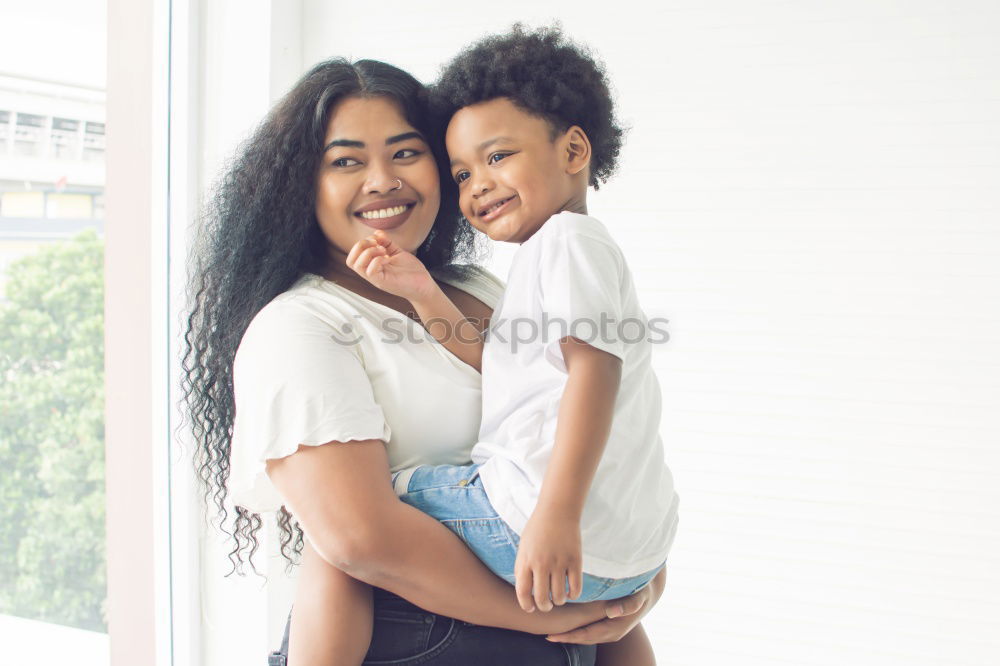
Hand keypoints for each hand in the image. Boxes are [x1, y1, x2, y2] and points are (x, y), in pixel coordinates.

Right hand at [346, 230, 435, 301]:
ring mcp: (376, 279)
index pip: (353, 256)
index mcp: (372, 266)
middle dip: (361, 245)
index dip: (361, 243)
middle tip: (377, 244)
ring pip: (356, 265)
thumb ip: (387, 243)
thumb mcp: (397, 253)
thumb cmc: (411, 271)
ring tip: (383, 251)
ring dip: (368, 252)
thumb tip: (377, 233)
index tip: (378, 241)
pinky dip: (377, 260)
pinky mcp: (383, 282)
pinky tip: (388, 259)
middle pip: (350, 261)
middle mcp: (371, 273)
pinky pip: (370, 271)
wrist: (424, 285)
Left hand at [514, 510, 582, 612]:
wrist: (557, 511)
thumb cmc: (538, 530)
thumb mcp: (523, 548)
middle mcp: (542, 563)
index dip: (526, 605)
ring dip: (559, 601)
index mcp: (526, 560)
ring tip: (558, 598)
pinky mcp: (575, 561)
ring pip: (560, 596)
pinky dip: (573, 595)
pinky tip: (570, 591)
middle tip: (546, 605)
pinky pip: (576, 588)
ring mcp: (559, 563)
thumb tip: (525, 592)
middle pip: (542, 598)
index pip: (523, 592)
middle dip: (544, 607)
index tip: (530, 608)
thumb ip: (522, 568)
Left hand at [546, 566, 665, 643]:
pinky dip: (576, 630)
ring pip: (585, 636)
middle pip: (583, 638)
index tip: (552, 635)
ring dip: (569, 635)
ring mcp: (609, 632)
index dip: (569, 636)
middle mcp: (610, 634)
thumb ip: (627, 605)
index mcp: (614, 629)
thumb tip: (612, 612)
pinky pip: (589, 631)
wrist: (649, 595)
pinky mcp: (607, 626)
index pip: (586, 635)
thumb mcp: (638, 597)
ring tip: (551, 631)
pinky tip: (565, 624)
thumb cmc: (641, 593)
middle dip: (564, 637)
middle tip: (545, 634)